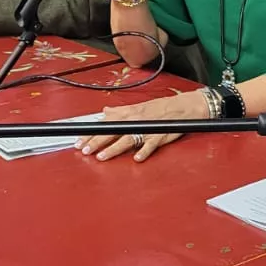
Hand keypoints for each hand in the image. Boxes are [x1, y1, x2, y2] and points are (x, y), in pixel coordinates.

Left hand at [75, 92, 207, 161]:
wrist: (185, 107)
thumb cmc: (163, 108)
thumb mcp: (140, 106)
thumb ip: (121, 110)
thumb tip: (106, 110)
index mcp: (130, 113)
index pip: (106, 123)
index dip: (92, 132)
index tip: (80, 140)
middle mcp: (136, 120)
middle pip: (113, 131)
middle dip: (97, 141)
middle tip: (85, 150)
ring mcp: (148, 129)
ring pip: (127, 139)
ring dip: (114, 148)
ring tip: (102, 156)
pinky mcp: (160, 136)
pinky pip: (151, 144)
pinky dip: (144, 151)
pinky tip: (136, 159)